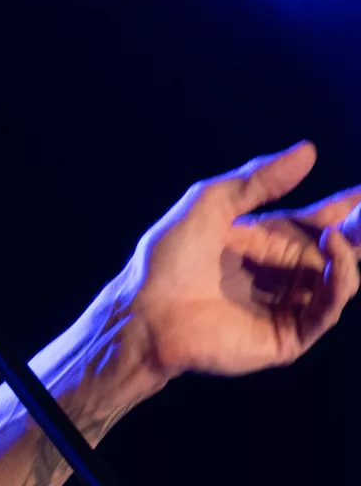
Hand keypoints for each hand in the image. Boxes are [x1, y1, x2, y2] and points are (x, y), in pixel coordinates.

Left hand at [120, 142, 360, 384]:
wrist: (146, 310)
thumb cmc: (167, 258)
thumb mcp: (212, 203)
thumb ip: (258, 181)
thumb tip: (308, 150)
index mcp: (262, 243)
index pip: (314, 223)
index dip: (343, 208)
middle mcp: (278, 275)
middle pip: (334, 250)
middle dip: (356, 231)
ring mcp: (286, 306)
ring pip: (339, 279)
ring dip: (350, 253)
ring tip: (344, 231)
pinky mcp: (287, 336)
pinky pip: (326, 308)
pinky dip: (338, 281)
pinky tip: (334, 253)